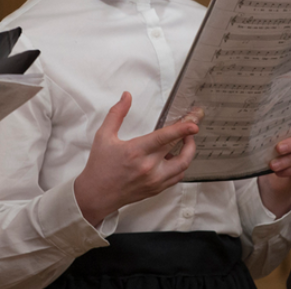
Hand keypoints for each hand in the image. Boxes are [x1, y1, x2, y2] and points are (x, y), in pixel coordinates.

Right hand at [73, 92, 197, 225]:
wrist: (97, 194)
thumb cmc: (100, 165)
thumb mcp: (103, 136)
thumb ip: (117, 114)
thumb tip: (127, 96)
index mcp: (135, 152)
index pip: (163, 138)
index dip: (181, 130)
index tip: (193, 125)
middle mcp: (148, 168)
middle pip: (180, 153)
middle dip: (190, 139)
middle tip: (190, 130)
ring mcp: (154, 181)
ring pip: (182, 167)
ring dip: (188, 153)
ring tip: (185, 143)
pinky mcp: (156, 189)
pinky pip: (176, 178)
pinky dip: (180, 167)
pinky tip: (172, 159)